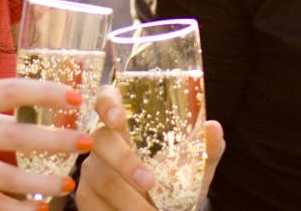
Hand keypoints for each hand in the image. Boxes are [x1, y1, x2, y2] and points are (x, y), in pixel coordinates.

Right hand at [0, 78, 90, 210]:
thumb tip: (37, 101)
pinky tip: (38, 209)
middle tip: (85, 142)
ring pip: (5, 177)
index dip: (43, 93)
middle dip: (54, 140)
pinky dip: (14, 209)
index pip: (9, 91)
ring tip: (69, 183)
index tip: (74, 97)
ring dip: (41, 182)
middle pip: (14, 136)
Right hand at [76, 86, 224, 210]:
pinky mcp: (85, 198)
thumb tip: (214, 128)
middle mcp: (103, 142)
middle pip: (102, 141)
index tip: (119, 118)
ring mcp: (91, 170)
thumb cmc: (175, 180)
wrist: (164, 209)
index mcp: (126, 124)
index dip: (107, 104)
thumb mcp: (193, 165)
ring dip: (129, 200)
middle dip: (125, 162)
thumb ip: (204, 147)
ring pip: (102, 180)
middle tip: (150, 183)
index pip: (106, 99)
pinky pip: (96, 205)